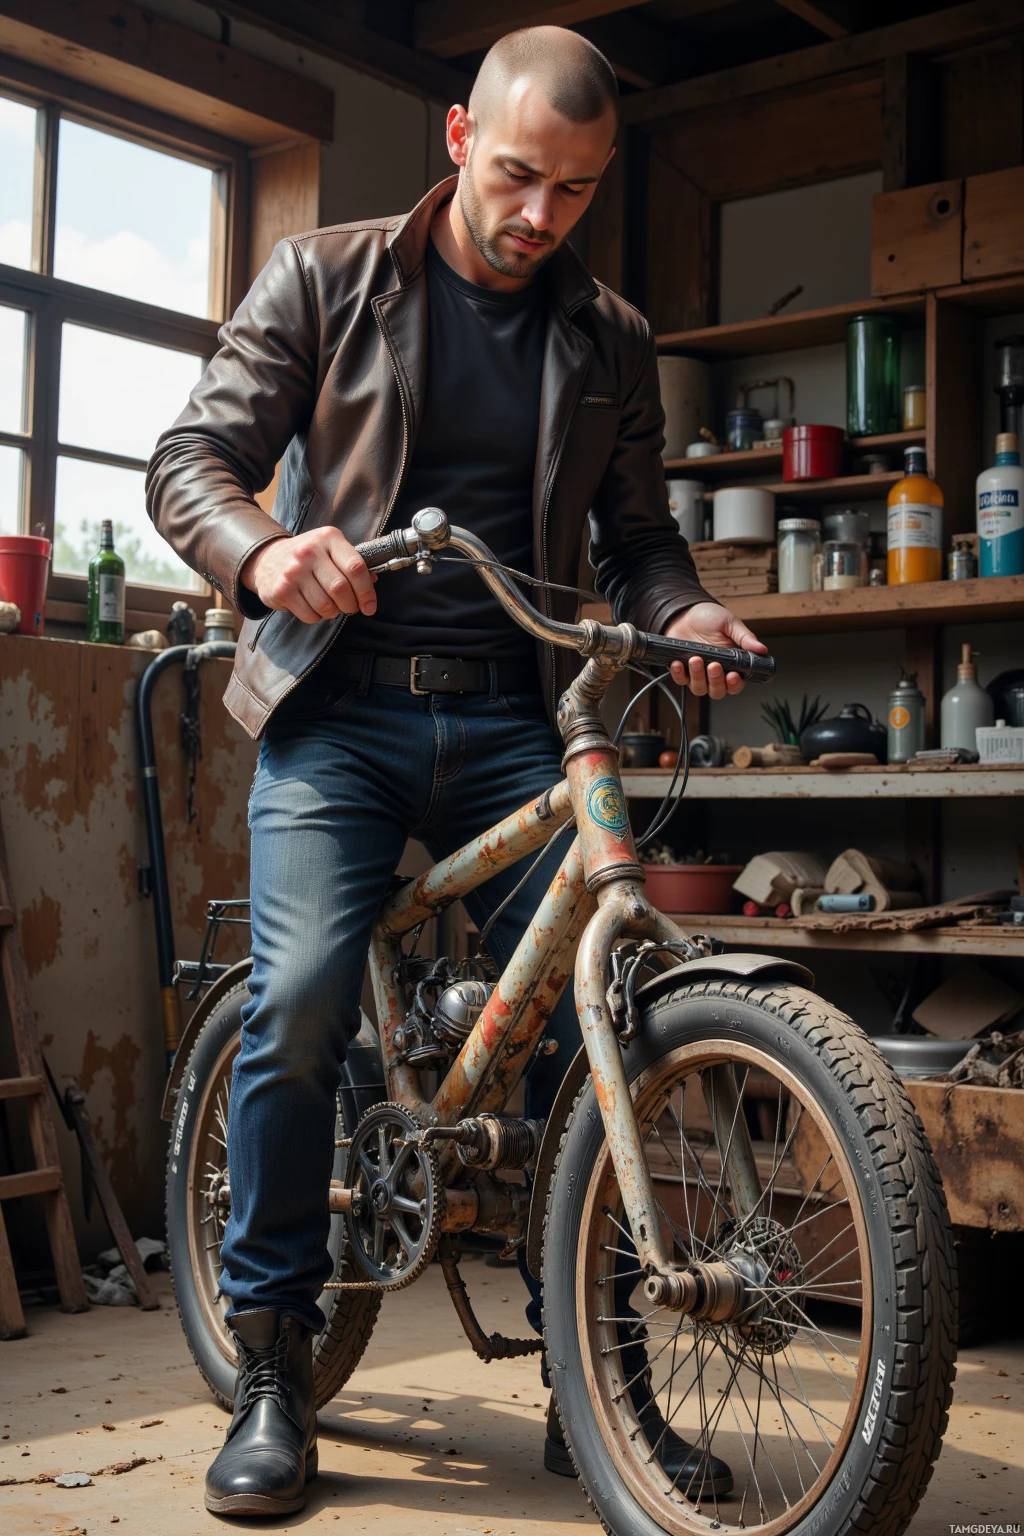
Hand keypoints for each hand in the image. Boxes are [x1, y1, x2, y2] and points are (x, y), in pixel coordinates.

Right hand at [241, 527, 376, 623]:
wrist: (267, 559)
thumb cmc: (307, 557)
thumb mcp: (330, 550)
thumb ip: (351, 563)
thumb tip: (373, 581)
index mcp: (328, 538)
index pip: (355, 567)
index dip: (367, 591)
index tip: (369, 606)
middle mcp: (310, 551)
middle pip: (341, 589)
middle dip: (350, 605)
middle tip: (349, 607)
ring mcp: (294, 571)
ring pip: (326, 605)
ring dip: (332, 612)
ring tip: (329, 605)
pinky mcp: (282, 590)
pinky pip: (310, 615)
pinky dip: (316, 616)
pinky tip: (312, 605)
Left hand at [663, 602, 766, 698]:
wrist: (684, 612)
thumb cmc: (709, 617)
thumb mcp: (730, 623)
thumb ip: (745, 637)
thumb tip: (762, 649)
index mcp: (732, 663)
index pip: (736, 684)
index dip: (735, 684)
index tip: (732, 676)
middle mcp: (716, 672)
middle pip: (718, 691)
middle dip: (716, 681)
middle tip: (714, 665)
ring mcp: (698, 673)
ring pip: (700, 689)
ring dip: (698, 677)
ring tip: (695, 659)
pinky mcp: (682, 671)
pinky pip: (681, 680)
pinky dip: (679, 674)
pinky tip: (678, 663)